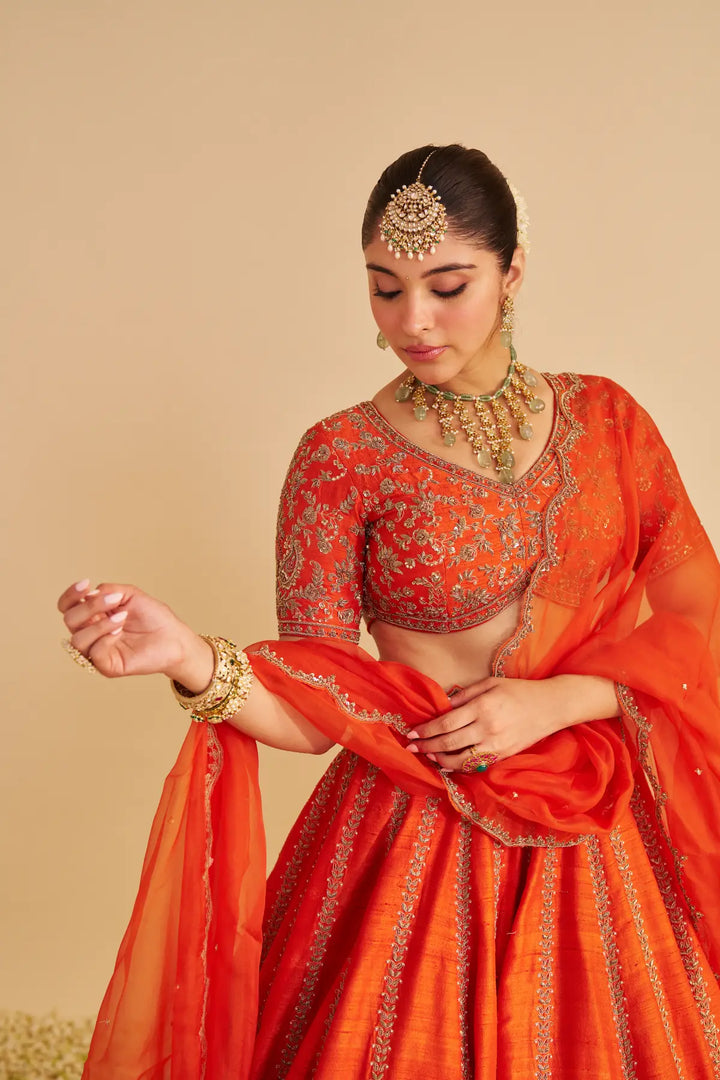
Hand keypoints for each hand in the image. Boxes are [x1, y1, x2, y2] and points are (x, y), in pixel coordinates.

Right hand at [57, 579, 212, 685]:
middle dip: (89, 607)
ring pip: (77, 639)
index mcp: (93, 615)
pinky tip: (120, 633)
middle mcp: (91, 632)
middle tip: (115, 601)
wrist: (173, 637)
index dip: (70, 595)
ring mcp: (97, 650)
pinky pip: (93, 653)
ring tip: (122, 619)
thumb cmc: (153, 616)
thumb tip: (88, 594)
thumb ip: (107, 590)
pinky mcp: (106, 666)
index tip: (85, 584)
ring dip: (99, 625)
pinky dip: (105, 639)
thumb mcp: (129, 594)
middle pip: (69, 620)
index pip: (67, 606)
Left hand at [405, 674, 618, 772]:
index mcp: (483, 707)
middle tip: (411, 747)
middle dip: (426, 746)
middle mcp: (488, 728)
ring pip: (460, 760)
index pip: (446, 723)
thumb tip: (442, 706)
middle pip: (449, 743)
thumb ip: (465, 695)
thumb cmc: (518, 690)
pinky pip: (475, 764)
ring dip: (439, 760)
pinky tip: (447, 763)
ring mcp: (496, 745)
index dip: (426, 730)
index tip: (411, 732)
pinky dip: (458, 766)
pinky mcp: (503, 755)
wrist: (551, 706)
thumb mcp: (490, 683)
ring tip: (427, 756)